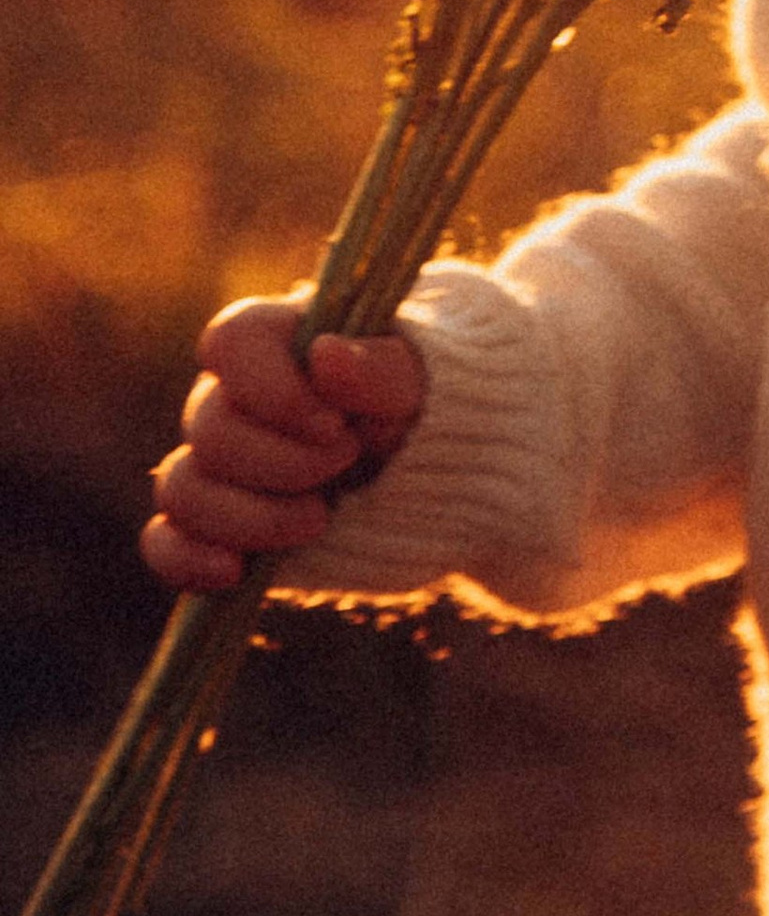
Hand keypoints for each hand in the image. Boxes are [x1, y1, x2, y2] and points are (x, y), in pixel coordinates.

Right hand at [141, 298, 427, 593]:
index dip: (270, 387)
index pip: (231, 342)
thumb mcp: (425, 381)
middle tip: (347, 464)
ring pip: (182, 487)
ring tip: (319, 520)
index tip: (333, 423)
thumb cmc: (436, 405)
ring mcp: (229, 468)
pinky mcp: (227, 528)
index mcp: (283, 344)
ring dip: (247, 515)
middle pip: (208, 427)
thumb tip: (324, 354)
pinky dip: (186, 558)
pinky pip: (166, 541)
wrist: (455, 474)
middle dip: (280, 460)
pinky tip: (233, 572)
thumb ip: (381, 367)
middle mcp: (240, 401)